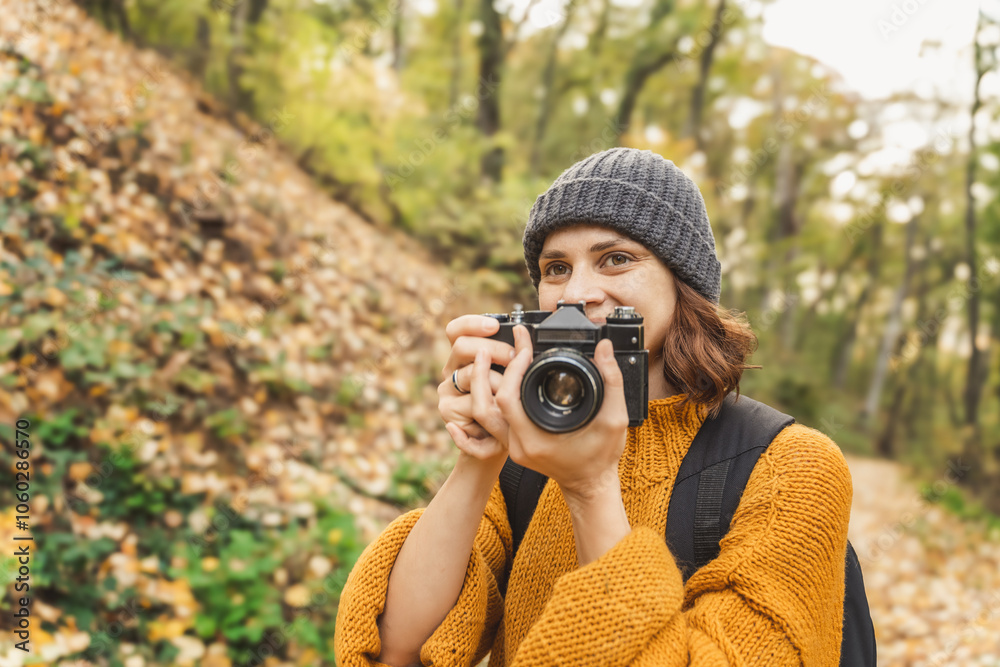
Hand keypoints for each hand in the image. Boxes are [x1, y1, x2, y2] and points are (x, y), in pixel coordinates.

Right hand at [438, 315, 515, 463]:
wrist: (496, 444)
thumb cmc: (507, 408)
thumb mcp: (512, 379)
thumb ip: (512, 358)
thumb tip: (526, 338)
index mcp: (463, 356)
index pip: (456, 330)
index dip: (472, 324)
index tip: (495, 325)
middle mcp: (450, 370)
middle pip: (461, 347)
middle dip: (494, 349)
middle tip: (515, 357)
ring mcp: (446, 390)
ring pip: (470, 376)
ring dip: (498, 382)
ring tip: (515, 392)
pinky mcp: (448, 411)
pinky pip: (472, 402)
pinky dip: (491, 407)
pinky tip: (501, 411)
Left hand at [495, 326, 628, 501]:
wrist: (592, 485)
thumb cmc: (602, 457)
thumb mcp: (615, 418)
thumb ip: (611, 380)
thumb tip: (603, 348)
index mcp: (537, 438)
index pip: (509, 398)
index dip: (513, 367)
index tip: (524, 346)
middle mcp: (519, 445)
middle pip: (487, 404)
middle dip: (487, 371)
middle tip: (492, 346)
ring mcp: (513, 446)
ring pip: (482, 414)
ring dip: (481, 385)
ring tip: (485, 359)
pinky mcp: (513, 444)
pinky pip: (490, 422)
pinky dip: (484, 402)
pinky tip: (483, 386)